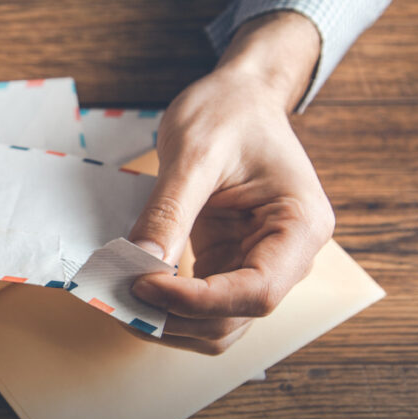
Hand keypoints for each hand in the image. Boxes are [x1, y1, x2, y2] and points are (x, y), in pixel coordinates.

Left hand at [128, 12, 334, 353]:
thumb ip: (170, 211)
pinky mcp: (229, 262)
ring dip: (167, 320)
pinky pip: (199, 302)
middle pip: (234, 318)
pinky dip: (164, 304)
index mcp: (301, 226)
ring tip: (117, 296)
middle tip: (117, 296)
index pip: (256, 291)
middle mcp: (288, 256)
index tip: (142, 285)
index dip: (197, 301)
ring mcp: (258, 263)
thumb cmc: (228, 112)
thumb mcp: (195, 153)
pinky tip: (129, 287)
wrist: (238, 95)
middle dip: (175, 317)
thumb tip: (140, 263)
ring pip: (216, 323)